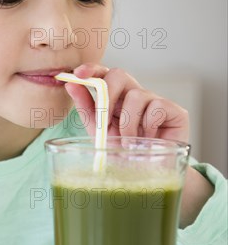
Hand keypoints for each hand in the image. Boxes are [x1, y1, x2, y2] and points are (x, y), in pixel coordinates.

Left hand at [65, 63, 188, 142]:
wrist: (145, 175)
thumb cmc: (121, 152)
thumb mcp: (98, 131)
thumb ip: (86, 107)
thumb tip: (70, 84)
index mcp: (115, 98)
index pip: (104, 74)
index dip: (92, 69)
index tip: (78, 73)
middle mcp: (134, 95)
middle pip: (119, 74)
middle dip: (107, 96)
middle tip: (104, 122)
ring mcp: (155, 101)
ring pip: (137, 95)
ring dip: (128, 122)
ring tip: (129, 142)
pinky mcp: (175, 111)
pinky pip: (157, 107)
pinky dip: (148, 127)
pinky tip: (149, 140)